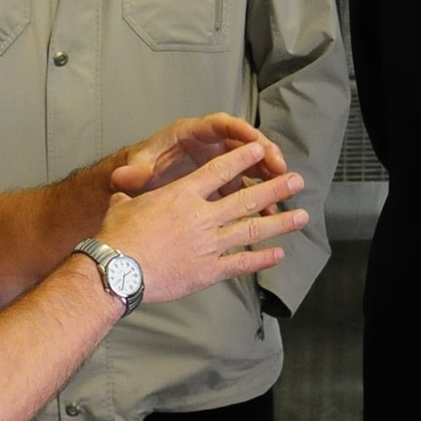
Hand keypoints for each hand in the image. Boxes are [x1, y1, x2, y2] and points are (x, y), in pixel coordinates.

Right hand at [99, 140, 306, 301]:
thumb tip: (120, 187)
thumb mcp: (124, 205)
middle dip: (276, 188)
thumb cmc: (118, 236)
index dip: (242, 159)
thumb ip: (131, 195)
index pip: (220, 171)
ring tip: (302, 216)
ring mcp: (209, 244)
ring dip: (280, 222)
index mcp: (183, 195)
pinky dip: (261, 259)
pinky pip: (241, 263)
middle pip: (247, 198)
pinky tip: (279, 254)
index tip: (261, 150)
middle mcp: (202, 216)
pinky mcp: (208, 271)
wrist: (118, 270)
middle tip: (298, 182)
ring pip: (252, 230)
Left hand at [114, 112, 287, 196]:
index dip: (239, 130)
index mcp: (192, 134)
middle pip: (243, 143)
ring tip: (282, 192)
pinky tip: (269, 213)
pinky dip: (257, 198)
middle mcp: (211, 145)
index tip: (255, 140)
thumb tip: (123, 175)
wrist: (141, 184)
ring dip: (267, 177)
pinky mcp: (223, 184)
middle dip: (264, 153)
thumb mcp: (138, 168)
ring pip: (250, 166)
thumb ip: (135, 172)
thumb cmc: (141, 168)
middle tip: (280, 167)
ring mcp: (220, 164)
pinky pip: (246, 188)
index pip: (220, 124)